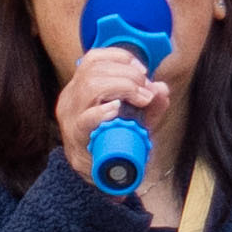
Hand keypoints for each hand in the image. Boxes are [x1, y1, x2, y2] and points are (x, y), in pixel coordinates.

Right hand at [53, 45, 166, 192]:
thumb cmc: (114, 140)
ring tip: (140, 99)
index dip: (119, 57)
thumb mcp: (136, 117)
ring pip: (90, 87)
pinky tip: (116, 110)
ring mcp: (70, 117)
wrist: (100, 173)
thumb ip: (151, 103)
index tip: (142, 70)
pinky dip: (103, 111)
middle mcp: (71, 98)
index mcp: (81, 87)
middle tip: (146, 91)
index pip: (93, 59)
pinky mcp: (75, 137)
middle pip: (94, 70)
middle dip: (127, 75)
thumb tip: (161, 89)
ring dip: (122, 87)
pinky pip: (85, 119)